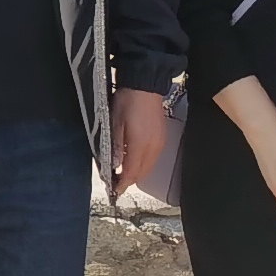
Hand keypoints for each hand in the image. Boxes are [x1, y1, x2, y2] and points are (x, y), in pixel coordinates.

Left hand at [108, 86, 174, 200]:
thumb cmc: (127, 101)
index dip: (122, 184)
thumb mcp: (114, 123)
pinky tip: (134, 160)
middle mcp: (153, 148)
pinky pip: (153, 158)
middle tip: (116, 184)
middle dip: (129, 181)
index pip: (132, 173)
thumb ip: (116, 146)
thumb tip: (116, 165)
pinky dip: (143, 164)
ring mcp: (160, 143)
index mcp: (141, 145)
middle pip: (142, 173)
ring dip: (136, 173)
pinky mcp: (162, 138)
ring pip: (148, 167)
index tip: (114, 190)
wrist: (145, 85)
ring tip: (122, 174)